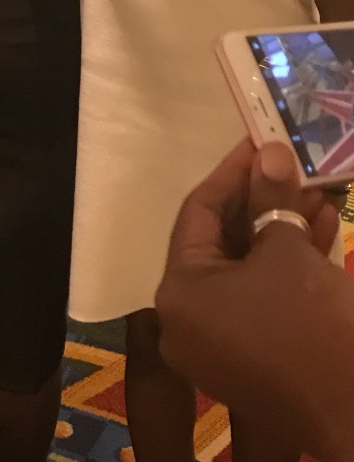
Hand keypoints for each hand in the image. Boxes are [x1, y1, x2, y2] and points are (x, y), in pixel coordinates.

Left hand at [156, 140, 342, 454]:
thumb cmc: (309, 323)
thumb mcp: (287, 249)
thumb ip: (270, 196)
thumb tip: (268, 151)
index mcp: (178, 294)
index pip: (197, 213)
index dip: (231, 172)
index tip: (258, 139)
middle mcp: (187, 322)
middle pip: (222, 241)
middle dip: (262, 200)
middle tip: (290, 163)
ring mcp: (221, 347)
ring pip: (249, 268)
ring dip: (282, 226)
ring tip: (316, 189)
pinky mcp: (256, 361)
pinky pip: (264, 298)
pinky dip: (288, 264)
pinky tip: (322, 223)